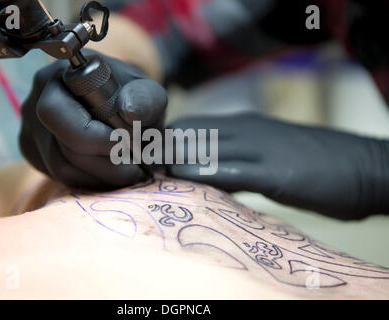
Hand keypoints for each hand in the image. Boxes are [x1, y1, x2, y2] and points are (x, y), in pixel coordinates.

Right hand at [20, 50, 166, 188]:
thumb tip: (130, 112)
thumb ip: (145, 98)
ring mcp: (31, 132)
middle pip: (61, 150)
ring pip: (62, 170)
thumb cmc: (129, 95)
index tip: (131, 144)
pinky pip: (61, 178)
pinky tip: (112, 171)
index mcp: (56, 78)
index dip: (97, 137)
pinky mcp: (36, 155)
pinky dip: (92, 179)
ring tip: (129, 170)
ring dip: (102, 176)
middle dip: (106, 165)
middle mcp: (33, 104)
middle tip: (137, 167)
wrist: (118, 102)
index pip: (58, 114)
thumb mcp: (145, 91)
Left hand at [167, 113, 388, 218]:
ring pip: (205, 148)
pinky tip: (185, 178)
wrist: (362, 166)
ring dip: (176, 160)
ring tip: (154, 173)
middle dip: (162, 150)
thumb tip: (205, 170)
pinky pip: (232, 171)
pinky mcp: (275, 172)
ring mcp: (261, 149)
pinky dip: (204, 173)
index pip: (190, 125)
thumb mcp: (267, 151)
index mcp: (244, 122)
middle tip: (142, 166)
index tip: (149, 158)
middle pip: (190, 134)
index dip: (165, 141)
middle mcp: (247, 130)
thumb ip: (237, 158)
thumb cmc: (313, 161)